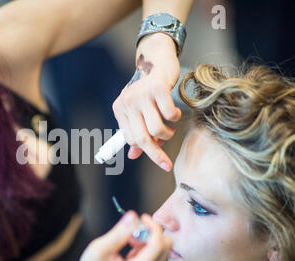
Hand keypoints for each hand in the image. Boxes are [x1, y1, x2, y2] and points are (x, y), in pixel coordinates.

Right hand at [68, 211, 171, 260]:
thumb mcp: (98, 249)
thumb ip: (118, 233)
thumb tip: (133, 216)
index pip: (157, 246)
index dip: (153, 227)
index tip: (142, 218)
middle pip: (165, 248)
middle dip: (151, 233)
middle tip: (132, 232)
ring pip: (164, 251)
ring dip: (149, 240)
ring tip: (129, 242)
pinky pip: (160, 256)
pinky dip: (149, 248)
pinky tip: (133, 251)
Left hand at [112, 33, 181, 171]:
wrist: (157, 61)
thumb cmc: (149, 92)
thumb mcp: (139, 112)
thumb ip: (137, 133)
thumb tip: (133, 156)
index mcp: (120, 109)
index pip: (130, 139)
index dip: (146, 151)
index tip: (160, 160)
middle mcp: (128, 102)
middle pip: (142, 138)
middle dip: (156, 154)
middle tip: (167, 163)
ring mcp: (142, 94)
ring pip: (156, 129)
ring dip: (168, 134)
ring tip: (170, 127)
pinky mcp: (157, 87)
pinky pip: (170, 114)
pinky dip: (175, 118)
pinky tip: (173, 112)